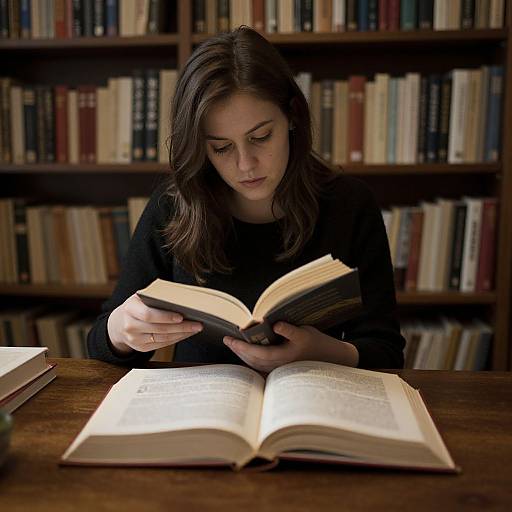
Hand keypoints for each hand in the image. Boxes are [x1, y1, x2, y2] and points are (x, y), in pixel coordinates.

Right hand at [107, 293, 202, 355]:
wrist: (119, 323)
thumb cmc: (136, 306)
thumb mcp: (140, 298)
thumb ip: (155, 297)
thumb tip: (181, 299)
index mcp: (129, 309)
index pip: (148, 315)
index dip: (165, 317)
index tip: (181, 316)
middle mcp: (130, 326)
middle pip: (158, 329)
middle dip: (181, 327)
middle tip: (197, 324)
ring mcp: (135, 340)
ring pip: (162, 338)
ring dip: (182, 334)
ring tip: (195, 328)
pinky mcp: (141, 348)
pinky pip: (162, 344)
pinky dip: (176, 339)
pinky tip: (186, 333)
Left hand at [223, 322, 358, 372]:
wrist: (330, 358)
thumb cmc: (316, 343)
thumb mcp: (304, 332)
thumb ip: (289, 329)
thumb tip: (275, 325)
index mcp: (283, 356)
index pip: (256, 353)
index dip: (241, 347)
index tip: (230, 339)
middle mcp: (279, 366)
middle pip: (252, 360)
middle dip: (238, 350)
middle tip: (227, 340)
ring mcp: (279, 370)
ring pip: (255, 365)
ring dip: (243, 356)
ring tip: (233, 345)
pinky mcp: (281, 370)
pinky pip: (261, 367)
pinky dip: (251, 360)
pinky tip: (246, 354)